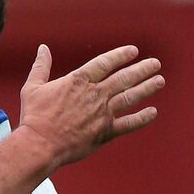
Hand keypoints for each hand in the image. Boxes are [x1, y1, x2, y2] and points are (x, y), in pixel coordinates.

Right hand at [18, 44, 164, 167]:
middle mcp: (95, 94)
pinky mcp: (104, 132)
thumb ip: (41, 67)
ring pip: (130, 97)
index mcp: (78, 80)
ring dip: (147, 88)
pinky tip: (153, 112)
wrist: (39, 144)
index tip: (133, 51)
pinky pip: (128, 124)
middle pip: (124, 78)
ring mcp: (102, 113)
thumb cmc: (34, 117)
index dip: (121, 55)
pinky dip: (142, 118)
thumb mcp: (32, 87)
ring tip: (160, 81)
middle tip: (155, 64)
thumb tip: (43, 48)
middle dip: (142, 69)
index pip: (106, 62)